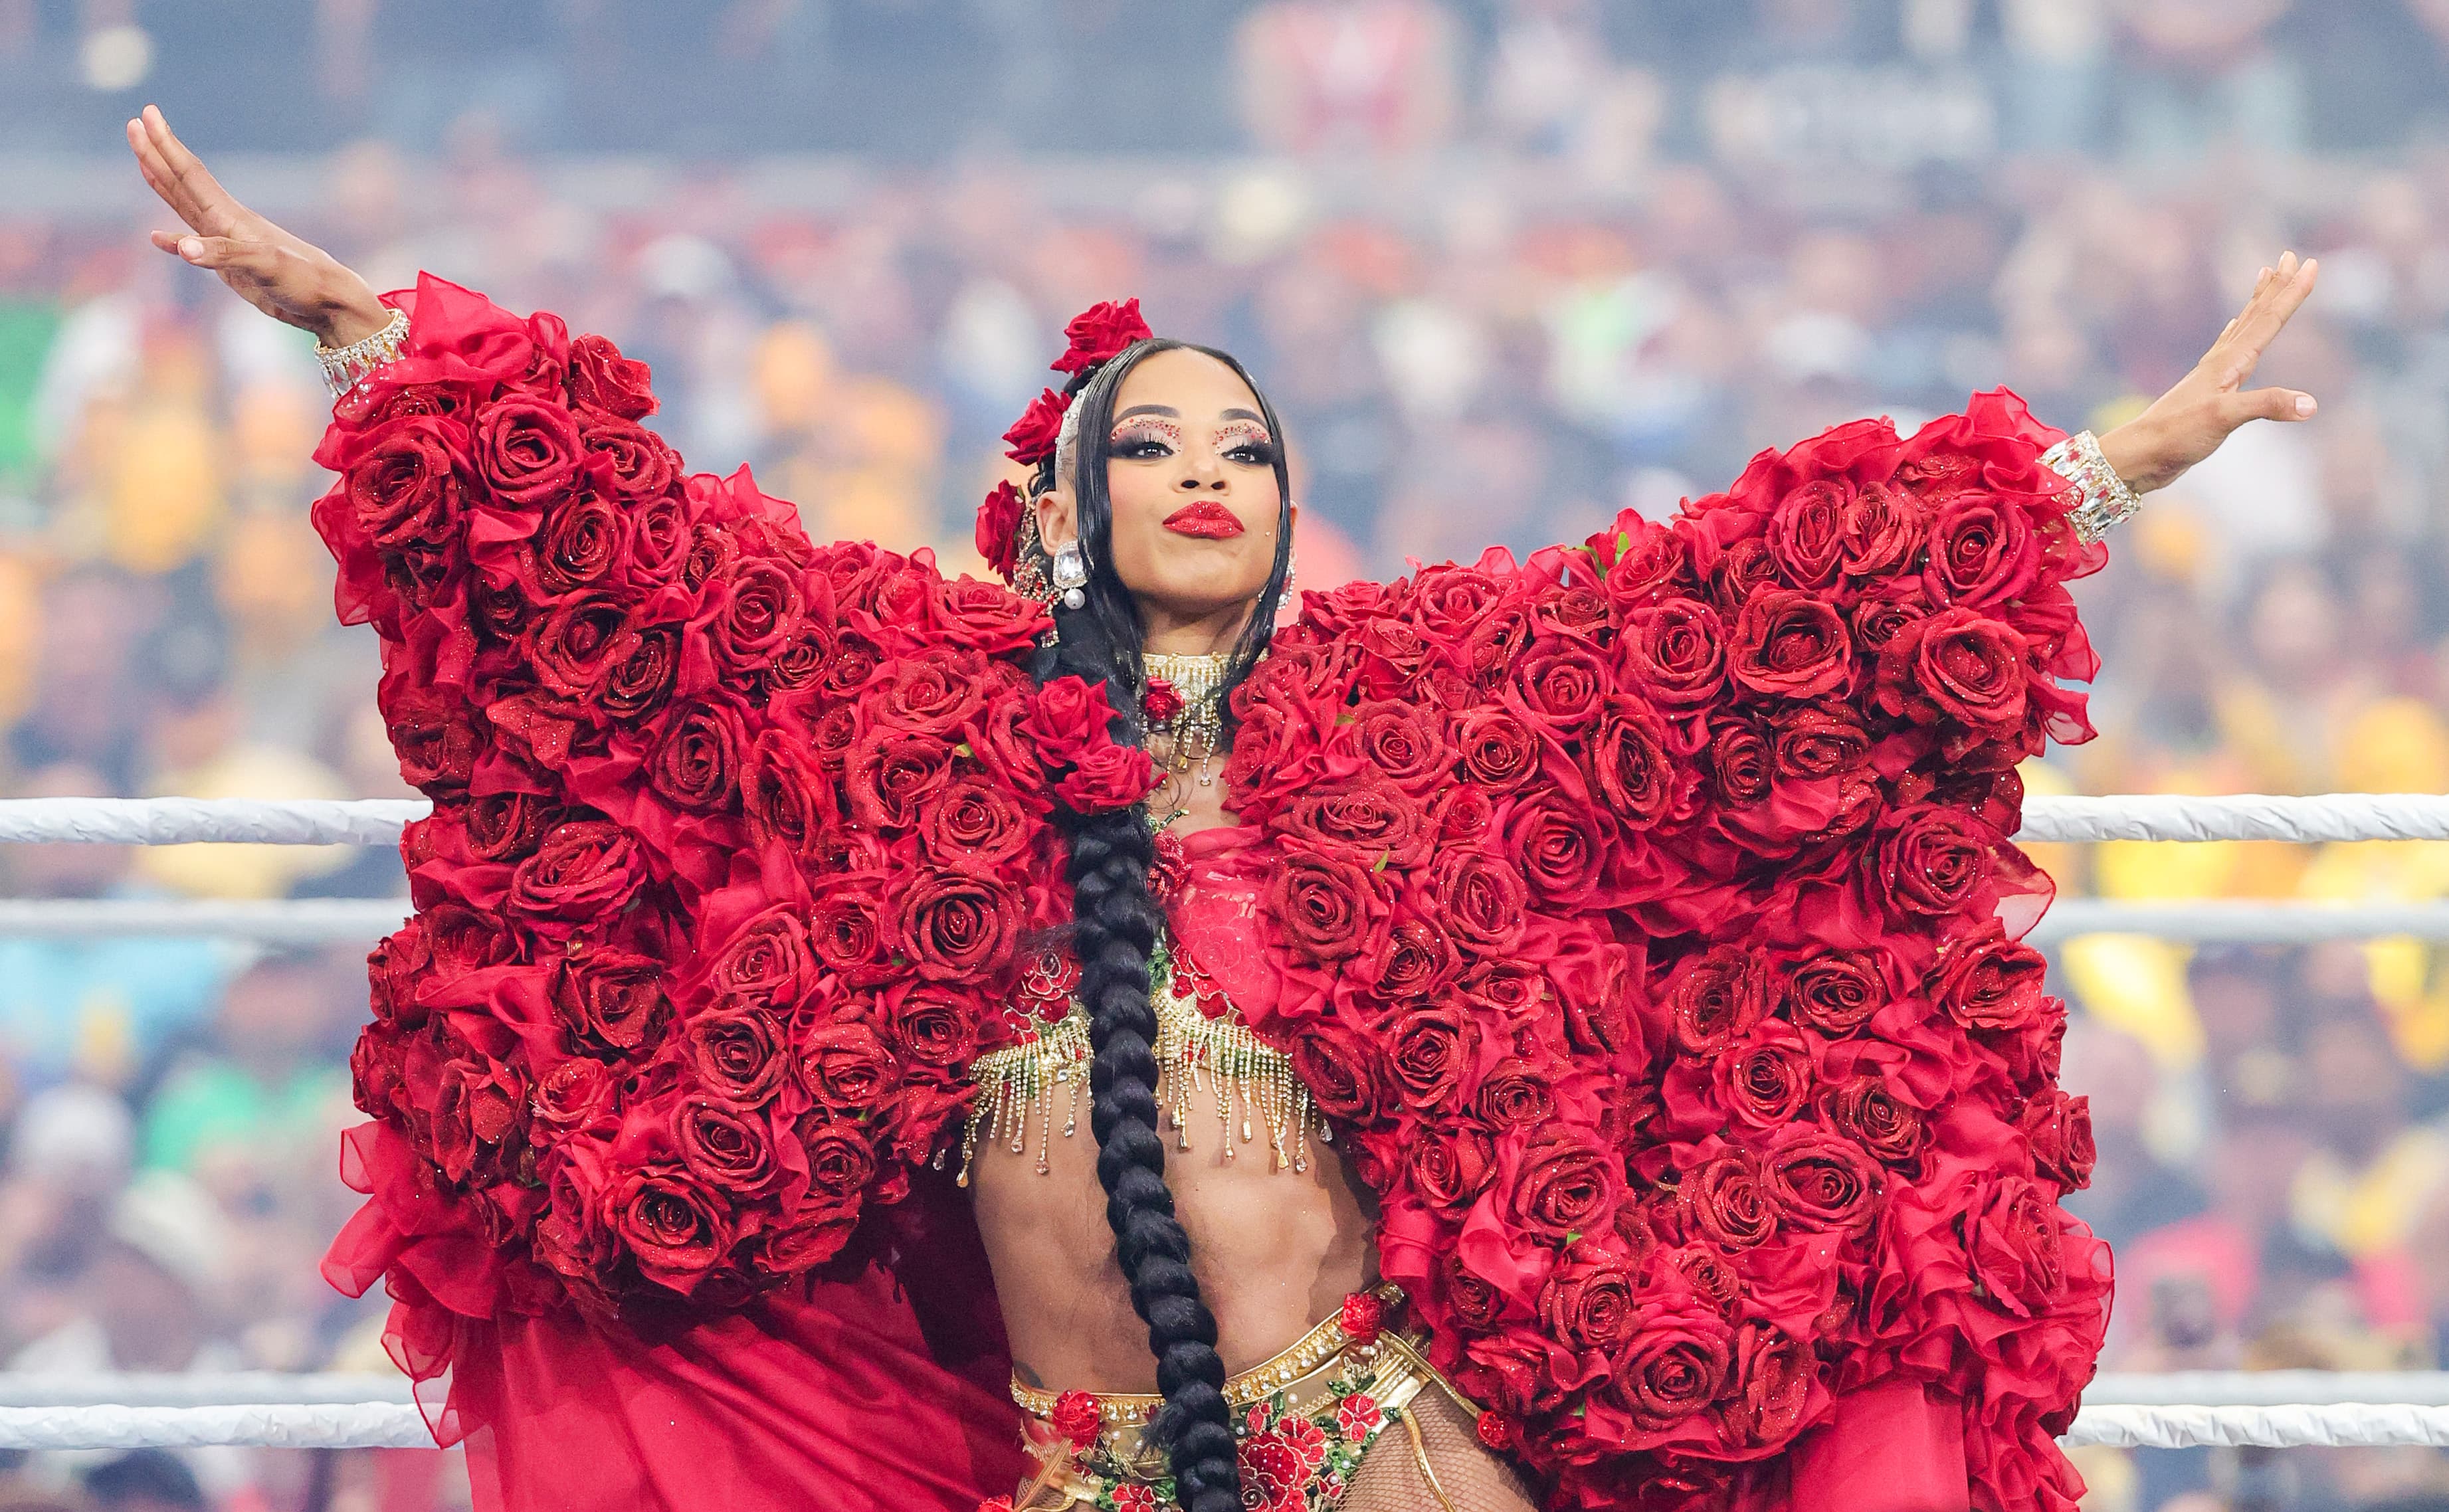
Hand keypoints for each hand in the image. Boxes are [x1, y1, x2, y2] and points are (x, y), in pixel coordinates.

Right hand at [126, 104, 390, 346]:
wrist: (330, 304)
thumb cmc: (304, 280)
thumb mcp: (264, 265)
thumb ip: (221, 254)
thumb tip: (181, 247)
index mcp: (232, 217)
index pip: (191, 174)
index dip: (166, 146)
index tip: (146, 115)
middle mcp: (227, 223)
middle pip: (184, 182)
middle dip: (158, 154)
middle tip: (133, 123)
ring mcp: (228, 243)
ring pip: (186, 206)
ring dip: (162, 184)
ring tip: (142, 160)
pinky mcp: (232, 266)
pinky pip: (193, 245)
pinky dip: (172, 239)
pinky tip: (157, 237)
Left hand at [2097, 251, 2319, 494]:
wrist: (2137, 456)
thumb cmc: (2175, 435)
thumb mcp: (2223, 419)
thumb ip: (2266, 406)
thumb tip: (2311, 404)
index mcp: (2228, 363)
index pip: (2267, 320)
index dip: (2290, 293)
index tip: (2309, 263)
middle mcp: (2220, 363)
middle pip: (2254, 316)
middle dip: (2276, 287)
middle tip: (2291, 256)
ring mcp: (2211, 376)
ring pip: (2241, 329)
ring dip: (2257, 303)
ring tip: (2265, 277)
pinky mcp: (2206, 392)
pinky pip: (2226, 350)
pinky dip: (2235, 333)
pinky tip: (2233, 330)